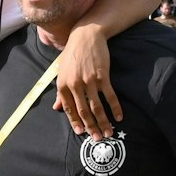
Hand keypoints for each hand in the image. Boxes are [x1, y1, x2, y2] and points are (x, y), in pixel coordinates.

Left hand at [53, 24, 120, 140]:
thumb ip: (60, 92)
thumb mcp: (62, 73)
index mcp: (63, 86)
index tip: (82, 133)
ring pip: (97, 107)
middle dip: (91, 127)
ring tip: (109, 132)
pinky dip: (115, 108)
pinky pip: (110, 96)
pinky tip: (119, 116)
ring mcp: (89, 81)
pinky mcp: (102, 76)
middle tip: (98, 139)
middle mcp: (75, 85)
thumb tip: (56, 108)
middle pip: (84, 112)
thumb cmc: (72, 55)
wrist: (86, 36)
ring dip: (104, 122)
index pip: (70, 110)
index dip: (76, 123)